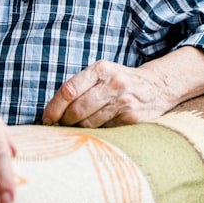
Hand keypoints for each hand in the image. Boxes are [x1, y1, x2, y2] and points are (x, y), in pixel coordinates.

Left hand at [42, 46, 203, 127]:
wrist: (157, 87)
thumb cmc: (120, 82)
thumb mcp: (102, 74)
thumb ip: (80, 86)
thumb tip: (52, 111)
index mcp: (101, 69)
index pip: (69, 90)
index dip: (53, 108)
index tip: (46, 119)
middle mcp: (113, 83)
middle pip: (77, 110)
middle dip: (64, 122)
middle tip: (60, 126)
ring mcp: (124, 101)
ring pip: (89, 123)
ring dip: (78, 129)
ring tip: (76, 129)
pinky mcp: (132, 118)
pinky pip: (104, 130)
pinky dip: (96, 133)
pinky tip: (96, 131)